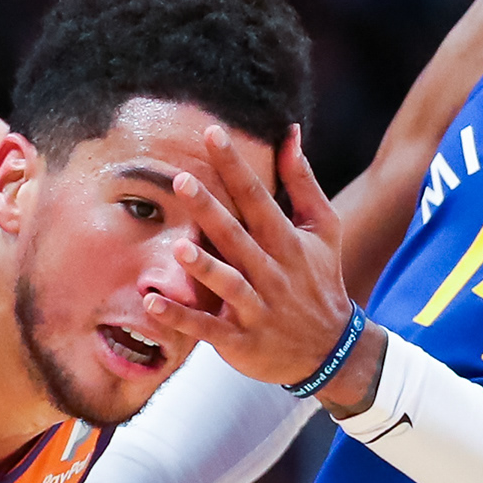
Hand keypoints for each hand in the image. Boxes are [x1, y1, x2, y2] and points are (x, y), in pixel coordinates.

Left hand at [142, 125, 370, 405]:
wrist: (330, 350)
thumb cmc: (320, 279)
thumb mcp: (323, 228)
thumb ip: (302, 181)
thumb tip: (289, 133)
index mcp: (287, 241)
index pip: (258, 197)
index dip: (235, 166)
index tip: (212, 134)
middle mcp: (272, 273)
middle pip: (237, 236)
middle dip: (211, 210)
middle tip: (182, 180)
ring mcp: (257, 308)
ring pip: (227, 284)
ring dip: (203, 268)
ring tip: (178, 248)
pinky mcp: (241, 341)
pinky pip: (207, 329)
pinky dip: (180, 319)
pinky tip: (152, 304)